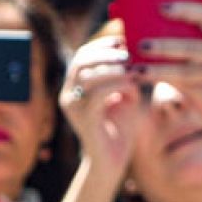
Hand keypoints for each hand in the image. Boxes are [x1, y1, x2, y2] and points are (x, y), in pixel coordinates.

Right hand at [62, 36, 147, 174]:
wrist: (112, 162)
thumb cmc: (120, 127)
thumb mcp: (126, 95)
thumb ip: (126, 76)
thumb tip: (133, 57)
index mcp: (75, 87)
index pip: (81, 56)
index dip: (100, 45)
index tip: (122, 39)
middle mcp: (68, 96)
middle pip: (80, 62)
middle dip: (105, 53)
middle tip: (127, 52)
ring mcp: (74, 109)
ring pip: (87, 77)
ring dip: (112, 68)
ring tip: (132, 66)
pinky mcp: (85, 121)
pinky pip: (98, 95)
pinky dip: (116, 84)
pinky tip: (132, 82)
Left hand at [137, 2, 201, 141]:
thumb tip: (165, 34)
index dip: (186, 10)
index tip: (162, 8)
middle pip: (193, 47)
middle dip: (164, 45)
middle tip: (140, 43)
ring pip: (186, 71)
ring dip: (158, 69)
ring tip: (136, 68)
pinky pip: (186, 87)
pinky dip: (164, 82)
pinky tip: (148, 79)